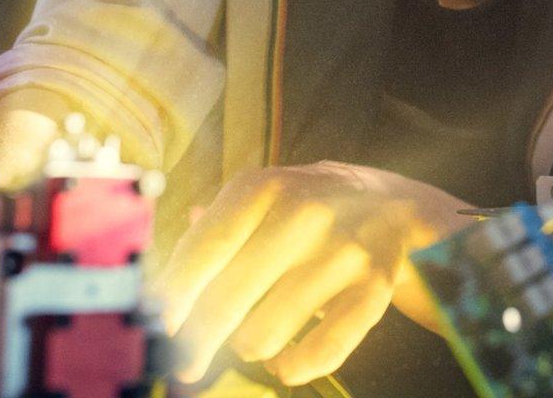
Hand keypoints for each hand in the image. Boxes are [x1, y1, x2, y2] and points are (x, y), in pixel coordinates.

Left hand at [160, 161, 468, 386]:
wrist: (398, 203)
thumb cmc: (309, 208)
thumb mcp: (263, 198)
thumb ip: (212, 232)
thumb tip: (154, 284)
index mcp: (263, 187)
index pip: (202, 251)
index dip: (172, 298)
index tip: (156, 330)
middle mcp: (303, 212)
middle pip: (225, 299)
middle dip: (197, 341)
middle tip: (185, 362)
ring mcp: (342, 250)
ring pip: (264, 332)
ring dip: (248, 346)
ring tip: (252, 339)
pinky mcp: (376, 287)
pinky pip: (322, 349)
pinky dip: (294, 365)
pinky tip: (284, 364)